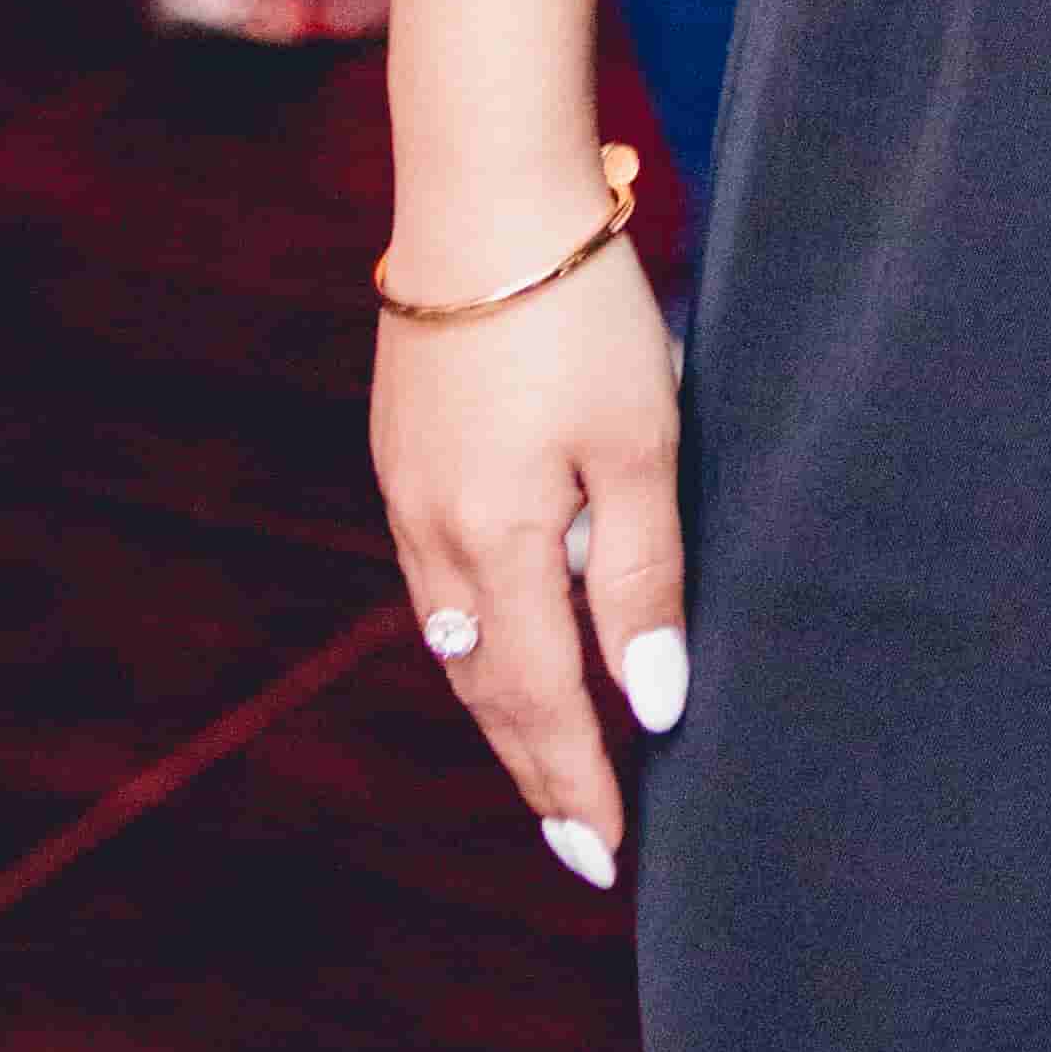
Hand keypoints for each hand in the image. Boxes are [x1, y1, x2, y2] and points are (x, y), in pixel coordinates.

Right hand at [373, 227, 689, 883]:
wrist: (482, 196)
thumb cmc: (578, 311)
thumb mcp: (640, 442)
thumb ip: (641, 578)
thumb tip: (649, 705)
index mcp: (497, 543)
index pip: (540, 701)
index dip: (576, 780)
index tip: (607, 855)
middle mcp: (436, 533)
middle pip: (485, 686)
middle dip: (535, 765)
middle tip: (580, 837)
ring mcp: (406, 490)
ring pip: (452, 636)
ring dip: (500, 706)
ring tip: (546, 759)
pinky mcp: (400, 448)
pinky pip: (433, 579)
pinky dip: (472, 634)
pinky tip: (494, 641)